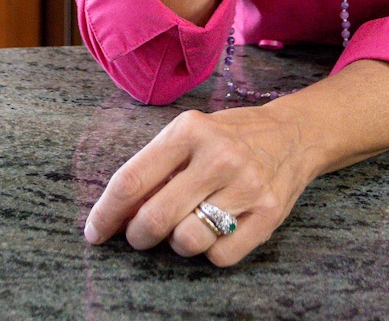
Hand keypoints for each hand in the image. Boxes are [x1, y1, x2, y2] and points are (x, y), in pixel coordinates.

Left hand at [83, 103, 313, 266]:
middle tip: (140, 234)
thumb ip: (156, 166)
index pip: (132, 180)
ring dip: (177, 243)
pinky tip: (216, 229)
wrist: (294, 133)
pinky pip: (220, 257)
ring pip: (186, 242)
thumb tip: (117, 213)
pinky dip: (209, 252)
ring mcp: (246, 186)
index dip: (106, 213)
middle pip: (155, 218)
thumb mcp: (191, 133)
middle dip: (137, 236)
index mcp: (190, 130)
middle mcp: (219, 156)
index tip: (94, 232)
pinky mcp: (268, 215)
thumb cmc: (229, 136)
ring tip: (187, 223)